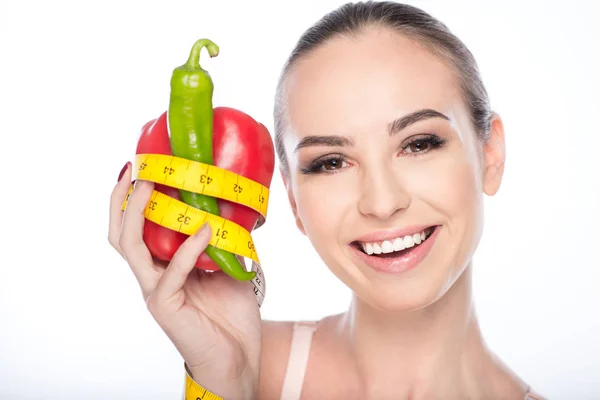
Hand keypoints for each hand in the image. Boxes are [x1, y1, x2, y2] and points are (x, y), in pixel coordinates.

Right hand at [108, 164, 261, 398]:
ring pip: (131, 247)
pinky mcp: (166, 306)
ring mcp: (155, 291)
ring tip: (153, 184)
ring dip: (139, 213)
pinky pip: (173, 271)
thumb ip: (227, 241)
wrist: (238, 358)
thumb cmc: (231, 314)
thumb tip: (238, 208)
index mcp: (163, 266)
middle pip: (120, 233)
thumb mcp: (230, 267)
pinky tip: (207, 229)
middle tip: (135, 167)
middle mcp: (152, 276)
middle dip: (122, 199)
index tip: (142, 166)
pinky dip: (189, 247)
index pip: (136, 229)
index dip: (132, 199)